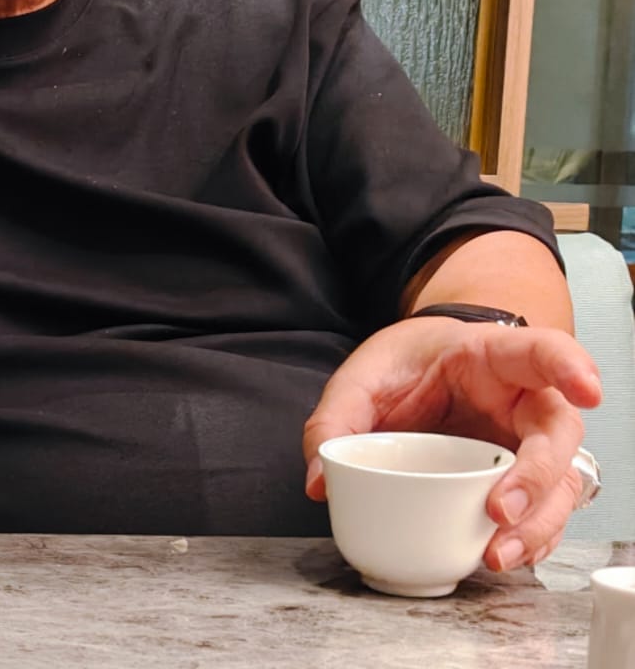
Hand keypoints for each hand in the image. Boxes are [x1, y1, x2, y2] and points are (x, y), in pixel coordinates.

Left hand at [303, 319, 601, 571]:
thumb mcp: (363, 376)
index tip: (587, 388)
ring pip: (561, 485)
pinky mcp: (520, 481)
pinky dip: (528, 541)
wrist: (421, 370)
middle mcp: (523, 400)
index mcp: (492, 355)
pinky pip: (541, 515)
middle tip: (500, 510)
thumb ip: (336, 418)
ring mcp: (526, 443)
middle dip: (540, 477)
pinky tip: (497, 558)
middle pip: (560, 433)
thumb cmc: (407, 364)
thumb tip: (320, 478)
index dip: (569, 365)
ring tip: (497, 554)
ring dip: (538, 525)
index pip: (542, 350)